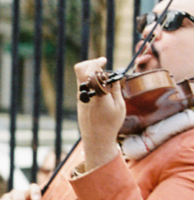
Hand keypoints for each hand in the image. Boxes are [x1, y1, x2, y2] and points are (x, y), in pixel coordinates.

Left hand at [74, 56, 124, 170]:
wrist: (96, 139)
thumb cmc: (111, 124)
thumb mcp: (119, 106)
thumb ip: (115, 89)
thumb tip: (113, 76)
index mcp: (97, 95)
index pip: (92, 72)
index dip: (96, 63)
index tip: (104, 61)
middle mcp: (86, 94)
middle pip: (80, 70)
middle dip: (90, 63)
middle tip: (101, 64)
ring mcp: (80, 98)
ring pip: (81, 78)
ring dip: (91, 73)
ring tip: (103, 77)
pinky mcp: (79, 102)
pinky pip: (83, 86)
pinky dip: (90, 82)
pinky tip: (100, 87)